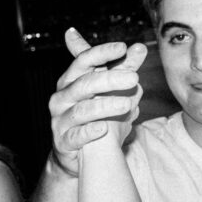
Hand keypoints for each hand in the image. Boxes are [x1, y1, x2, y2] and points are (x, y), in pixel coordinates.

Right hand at [48, 28, 145, 175]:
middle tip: (134, 77)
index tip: (122, 48)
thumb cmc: (93, 116)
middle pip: (84, 84)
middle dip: (109, 79)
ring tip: (127, 104)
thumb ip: (122, 69)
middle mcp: (62, 98)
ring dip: (105, 106)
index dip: (101, 53)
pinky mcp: (63, 142)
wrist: (76, 154)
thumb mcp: (108, 91)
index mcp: (71, 80)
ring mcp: (61, 120)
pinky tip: (104, 129)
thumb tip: (140, 47)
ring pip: (81, 110)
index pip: (83, 61)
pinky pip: (75, 136)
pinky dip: (89, 132)